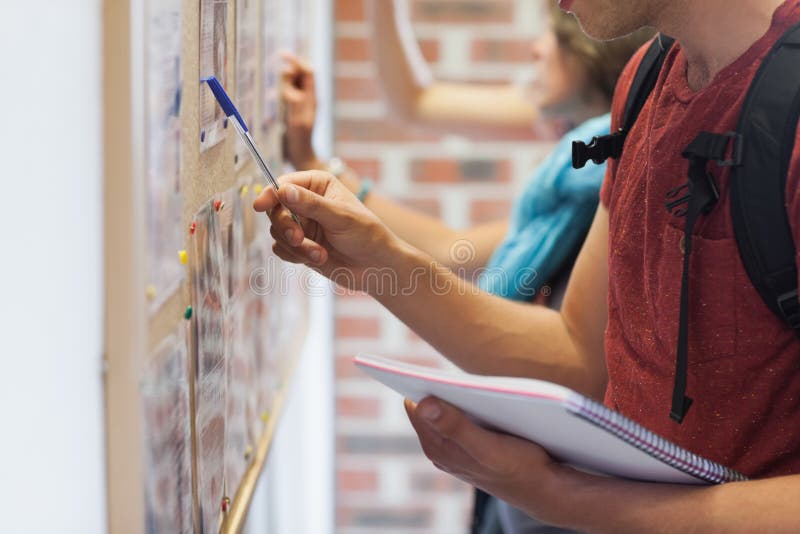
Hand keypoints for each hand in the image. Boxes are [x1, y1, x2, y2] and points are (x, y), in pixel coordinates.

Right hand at [253, 171, 400, 291]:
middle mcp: (306, 202)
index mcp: (318, 184)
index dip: (270, 194)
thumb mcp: (340, 216)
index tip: (261, 206)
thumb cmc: (367, 235)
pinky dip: (296, 257)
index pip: (284, 184)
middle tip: (298, 238)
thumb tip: (282, 190)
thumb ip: (310, 204)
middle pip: (275, 209)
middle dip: (285, 227)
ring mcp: (302, 224)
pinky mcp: (300, 245)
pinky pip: (281, 250)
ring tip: (321, 254)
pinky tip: (319, 258)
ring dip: (297, 247)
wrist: (376, 267)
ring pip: (277, 232)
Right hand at [281, 52, 319, 169]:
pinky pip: (286, 94)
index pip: (308, 71)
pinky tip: (271, 99)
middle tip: (279, 81)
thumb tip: (291, 86)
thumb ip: (295, 102)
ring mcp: (300, 103)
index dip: (296, 61)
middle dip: (288, 71)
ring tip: (276, 95)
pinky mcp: (292, 109)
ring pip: (292, 83)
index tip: (281, 55)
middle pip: (300, 74)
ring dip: (283, 83)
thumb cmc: (300, 141)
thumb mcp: (297, 121)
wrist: (301, 157)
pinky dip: (279, 92)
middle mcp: (307, 98)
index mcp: (312, 98)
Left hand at [405, 396, 569, 524]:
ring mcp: (454, 447)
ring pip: (447, 410)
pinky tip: (489, 403)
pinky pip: (461, 416)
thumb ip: (456, 427)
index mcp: (437, 447)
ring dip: (459, 397)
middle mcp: (440, 447)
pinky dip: (471, 407)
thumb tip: (423, 404)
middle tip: (465, 380)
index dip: (424, 385)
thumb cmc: (520, 468)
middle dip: (444, 390)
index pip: (415, 405)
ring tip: (478, 390)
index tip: (439, 371)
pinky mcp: (470, 445)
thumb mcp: (489, 448)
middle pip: (429, 406)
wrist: (545, 488)